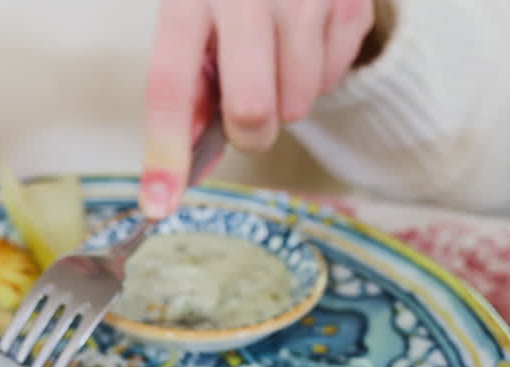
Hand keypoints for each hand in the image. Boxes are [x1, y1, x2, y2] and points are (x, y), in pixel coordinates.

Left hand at [140, 0, 374, 217]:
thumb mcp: (195, 22)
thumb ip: (189, 92)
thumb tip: (185, 168)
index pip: (171, 87)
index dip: (165, 152)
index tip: (159, 203)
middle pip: (250, 110)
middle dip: (248, 132)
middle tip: (246, 110)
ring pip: (297, 106)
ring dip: (286, 101)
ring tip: (278, 57)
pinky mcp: (350, 4)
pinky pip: (333, 81)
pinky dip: (318, 75)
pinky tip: (305, 41)